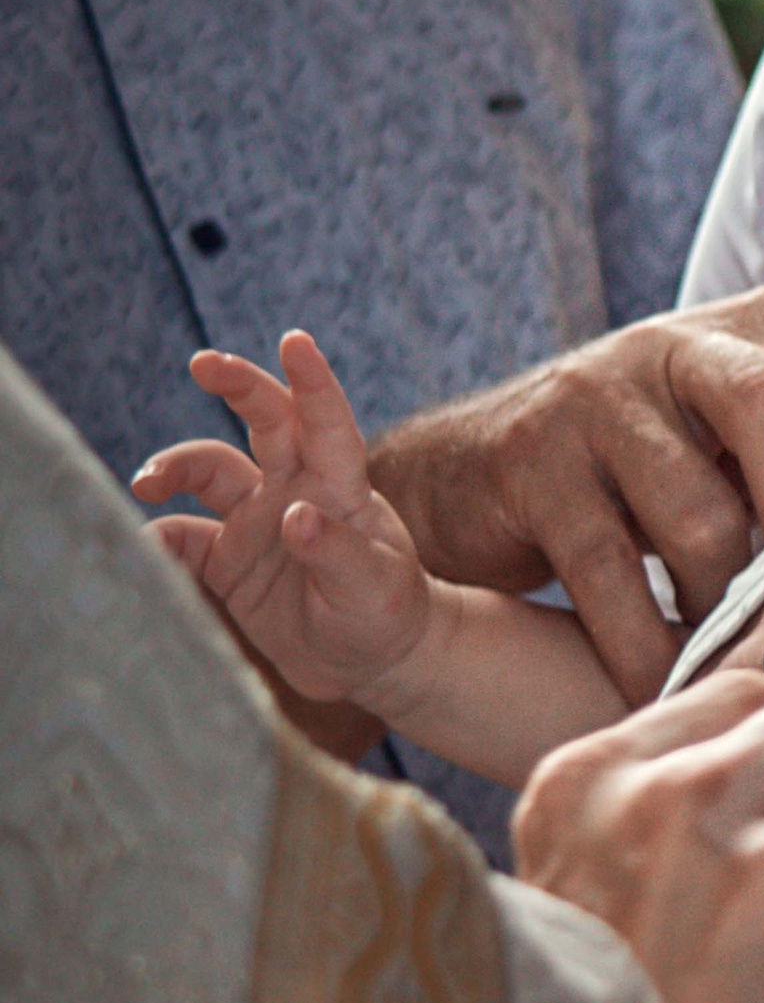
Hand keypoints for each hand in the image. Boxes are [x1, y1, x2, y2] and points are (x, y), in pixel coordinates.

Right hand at [136, 331, 430, 708]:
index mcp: (341, 486)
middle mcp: (295, 489)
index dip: (312, 380)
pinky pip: (183, 539)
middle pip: (264, 420)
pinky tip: (140, 552)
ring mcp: (257, 520)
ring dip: (177, 468)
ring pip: (210, 471)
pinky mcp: (228, 560)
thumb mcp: (374, 587)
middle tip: (202, 364)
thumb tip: (295, 518)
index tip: (295, 340)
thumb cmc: (384, 615)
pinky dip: (157, 542)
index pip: (328, 422)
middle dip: (235, 383)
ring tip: (146, 485)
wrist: (366, 663)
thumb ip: (337, 553)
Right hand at [369, 205, 763, 701]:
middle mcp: (679, 348)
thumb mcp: (734, 437)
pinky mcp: (533, 461)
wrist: (449, 490)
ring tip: (747, 662)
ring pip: (699, 516)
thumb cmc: (634, 475)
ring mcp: (599, 400)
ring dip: (729, 606)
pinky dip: (651, 649)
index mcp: (753, 335)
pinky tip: (673, 690)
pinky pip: (613, 576)